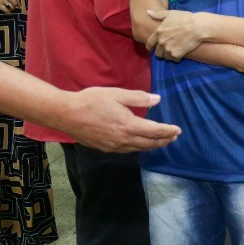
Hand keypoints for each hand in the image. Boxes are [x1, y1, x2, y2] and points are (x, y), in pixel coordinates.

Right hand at [0, 0, 18, 12]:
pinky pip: (6, 10)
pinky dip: (8, 12)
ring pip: (11, 6)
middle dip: (15, 6)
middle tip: (14, 8)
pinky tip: (8, 13)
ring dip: (12, 9)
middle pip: (14, 2)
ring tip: (10, 10)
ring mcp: (2, 0)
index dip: (18, 2)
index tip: (19, 5)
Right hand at [60, 88, 179, 151]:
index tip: (178, 130)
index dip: (168, 131)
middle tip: (173, 137)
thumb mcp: (116, 94)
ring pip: (139, 149)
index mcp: (129, 126)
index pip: (155, 131)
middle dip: (164, 140)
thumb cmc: (91, 101)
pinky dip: (139, 147)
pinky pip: (128, 150)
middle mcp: (124, 140)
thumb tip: (157, 99)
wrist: (66, 114)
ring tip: (161, 141)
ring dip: (152, 145)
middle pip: (149, 143)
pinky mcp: (106, 149)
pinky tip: (140, 144)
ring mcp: (114, 146)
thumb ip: (138, 98)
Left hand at [145, 8, 206, 61]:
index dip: (150, 47)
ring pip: (166, 57)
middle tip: (167, 50)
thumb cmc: (184, 18)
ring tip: (175, 51)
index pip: (149, 44)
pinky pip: (174, 60)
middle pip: (158, 53)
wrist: (197, 26)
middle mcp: (161, 42)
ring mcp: (168, 49)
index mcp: (158, 32)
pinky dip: (177, 58)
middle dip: (161, 52)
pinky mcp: (177, 54)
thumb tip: (148, 12)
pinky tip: (181, 53)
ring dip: (169, 55)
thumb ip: (158, 14)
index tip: (152, 49)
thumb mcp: (170, 13)